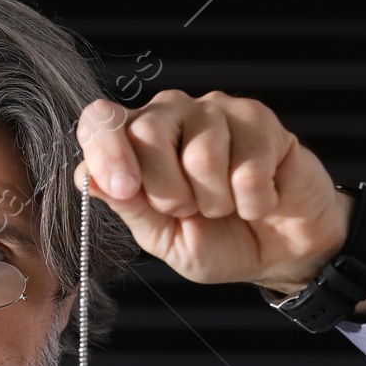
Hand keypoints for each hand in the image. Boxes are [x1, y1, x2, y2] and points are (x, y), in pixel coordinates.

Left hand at [75, 88, 365, 315]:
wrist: (279, 253)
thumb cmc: (219, 241)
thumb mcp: (164, 238)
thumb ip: (130, 206)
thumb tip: (86, 176)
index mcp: (136, 142)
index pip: (101, 120)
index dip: (106, 150)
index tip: (125, 188)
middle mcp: (172, 115)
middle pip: (147, 131)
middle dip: (169, 191)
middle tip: (190, 210)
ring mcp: (216, 112)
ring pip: (201, 153)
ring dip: (217, 200)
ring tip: (228, 205)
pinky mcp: (259, 120)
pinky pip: (248, 166)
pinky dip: (254, 201)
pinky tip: (259, 200)